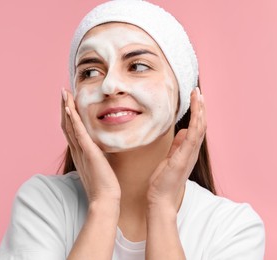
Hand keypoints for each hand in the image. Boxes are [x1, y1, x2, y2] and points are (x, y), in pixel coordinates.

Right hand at [61, 89, 120, 203]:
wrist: (104, 199)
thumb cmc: (103, 184)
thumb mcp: (98, 165)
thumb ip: (96, 155)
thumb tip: (99, 147)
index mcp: (79, 152)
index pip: (71, 129)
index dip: (68, 114)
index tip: (68, 101)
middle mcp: (76, 150)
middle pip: (67, 124)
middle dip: (64, 107)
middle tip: (63, 92)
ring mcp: (81, 151)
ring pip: (70, 126)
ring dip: (66, 108)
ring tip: (64, 94)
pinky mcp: (88, 153)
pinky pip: (79, 134)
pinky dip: (74, 121)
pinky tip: (70, 109)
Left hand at [146, 87, 206, 211]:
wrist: (160, 198)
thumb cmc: (163, 180)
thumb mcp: (170, 158)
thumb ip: (177, 145)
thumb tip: (184, 131)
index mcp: (188, 150)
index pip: (196, 127)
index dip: (197, 112)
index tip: (195, 97)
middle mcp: (192, 151)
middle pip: (201, 125)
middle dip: (200, 107)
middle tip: (199, 91)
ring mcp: (189, 155)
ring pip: (200, 129)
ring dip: (200, 111)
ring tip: (199, 96)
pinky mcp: (183, 159)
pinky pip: (192, 138)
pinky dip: (195, 124)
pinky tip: (196, 113)